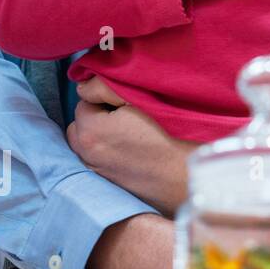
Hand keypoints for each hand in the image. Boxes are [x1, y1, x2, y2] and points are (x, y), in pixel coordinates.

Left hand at [68, 77, 197, 216]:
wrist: (189, 174)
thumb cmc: (170, 133)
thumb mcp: (137, 99)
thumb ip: (103, 87)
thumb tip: (84, 86)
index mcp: (91, 131)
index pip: (84, 101)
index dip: (106, 97)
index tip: (128, 100)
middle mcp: (88, 154)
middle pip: (80, 124)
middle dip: (96, 116)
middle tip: (126, 114)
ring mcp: (98, 171)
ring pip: (88, 143)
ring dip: (100, 134)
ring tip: (129, 130)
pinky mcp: (111, 183)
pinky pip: (99, 159)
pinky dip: (108, 151)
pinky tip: (133, 148)